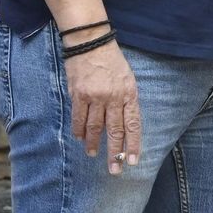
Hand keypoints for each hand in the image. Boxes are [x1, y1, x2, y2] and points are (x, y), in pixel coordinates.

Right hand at [63, 39, 140, 174]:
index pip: (133, 124)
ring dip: (93, 143)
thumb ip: (126, 101)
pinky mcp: (79, 95)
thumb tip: (124, 125)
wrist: (91, 42)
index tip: (133, 161)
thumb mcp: (128, 78)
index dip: (134, 144)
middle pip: (115, 131)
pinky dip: (79, 131)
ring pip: (95, 128)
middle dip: (115, 153)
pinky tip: (79, 138)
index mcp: (129, 93)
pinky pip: (79, 118)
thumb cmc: (112, 61)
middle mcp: (114, 97)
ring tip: (93, 154)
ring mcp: (96, 97)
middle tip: (114, 170)